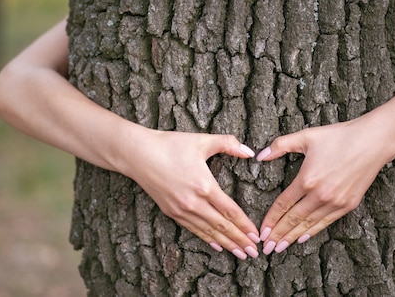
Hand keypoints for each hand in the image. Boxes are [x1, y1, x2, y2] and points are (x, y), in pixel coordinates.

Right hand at [121, 127, 260, 258]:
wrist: (138, 154)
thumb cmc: (170, 145)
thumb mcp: (202, 140)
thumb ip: (228, 144)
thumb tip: (249, 152)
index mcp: (204, 185)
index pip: (230, 211)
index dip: (245, 225)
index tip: (257, 236)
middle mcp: (193, 202)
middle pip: (222, 226)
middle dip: (239, 240)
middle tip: (254, 252)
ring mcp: (181, 210)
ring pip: (208, 231)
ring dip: (226, 244)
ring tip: (240, 254)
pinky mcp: (171, 212)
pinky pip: (193, 229)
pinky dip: (207, 239)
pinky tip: (217, 246)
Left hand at [256, 117, 393, 253]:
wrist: (372, 142)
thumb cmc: (339, 136)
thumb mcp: (306, 136)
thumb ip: (281, 145)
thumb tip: (260, 156)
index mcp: (307, 179)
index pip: (283, 204)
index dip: (271, 219)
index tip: (262, 231)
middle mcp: (320, 194)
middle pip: (293, 219)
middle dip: (277, 235)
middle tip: (266, 248)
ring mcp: (335, 202)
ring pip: (308, 224)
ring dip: (292, 237)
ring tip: (279, 248)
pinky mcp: (348, 205)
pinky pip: (325, 222)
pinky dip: (312, 231)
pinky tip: (301, 238)